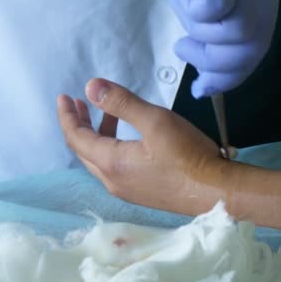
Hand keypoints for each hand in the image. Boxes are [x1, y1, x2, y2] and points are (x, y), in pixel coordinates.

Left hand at [56, 78, 225, 211]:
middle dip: (79, 125)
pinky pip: (115, 169)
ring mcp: (128, 191)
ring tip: (107, 116)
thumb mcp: (156, 120)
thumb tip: (91, 87)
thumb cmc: (187, 154)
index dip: (67, 116)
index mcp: (111, 162)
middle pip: (84, 151)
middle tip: (80, 104)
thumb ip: (122, 102)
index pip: (76, 138)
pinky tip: (128, 140)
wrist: (216, 192)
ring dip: (98, 137)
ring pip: (100, 161)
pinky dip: (111, 149)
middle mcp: (113, 181)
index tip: (64, 96)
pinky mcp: (143, 194)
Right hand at [151, 0, 280, 97]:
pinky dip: (193, 10)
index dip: (232, 75)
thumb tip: (205, 66)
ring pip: (236, 33)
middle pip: (253, 47)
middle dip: (216, 65)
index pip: (258, 45)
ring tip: (180, 7)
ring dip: (200, 34)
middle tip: (184, 51)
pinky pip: (212, 10)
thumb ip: (215, 23)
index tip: (205, 89)